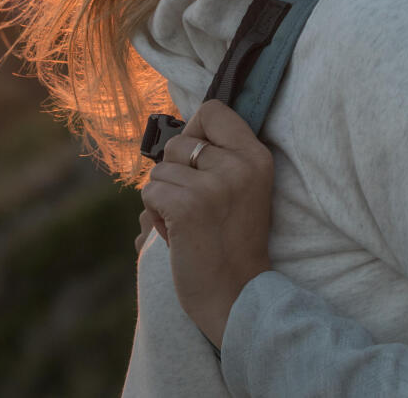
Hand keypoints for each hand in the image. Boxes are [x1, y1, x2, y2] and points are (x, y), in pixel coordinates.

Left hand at [140, 99, 275, 348]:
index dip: (195, 133)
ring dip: (164, 199)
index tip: (197, 165)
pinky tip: (177, 234)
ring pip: (159, 170)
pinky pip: (149, 193)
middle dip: (174, 175)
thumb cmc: (231, 243)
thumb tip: (176, 132)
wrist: (235, 296)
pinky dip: (155, 215)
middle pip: (178, 142)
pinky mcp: (188, 206)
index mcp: (257, 157)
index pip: (213, 110)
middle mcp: (239, 165)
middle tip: (196, 207)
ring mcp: (214, 185)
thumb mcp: (242, 189)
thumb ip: (220, 157)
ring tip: (189, 224)